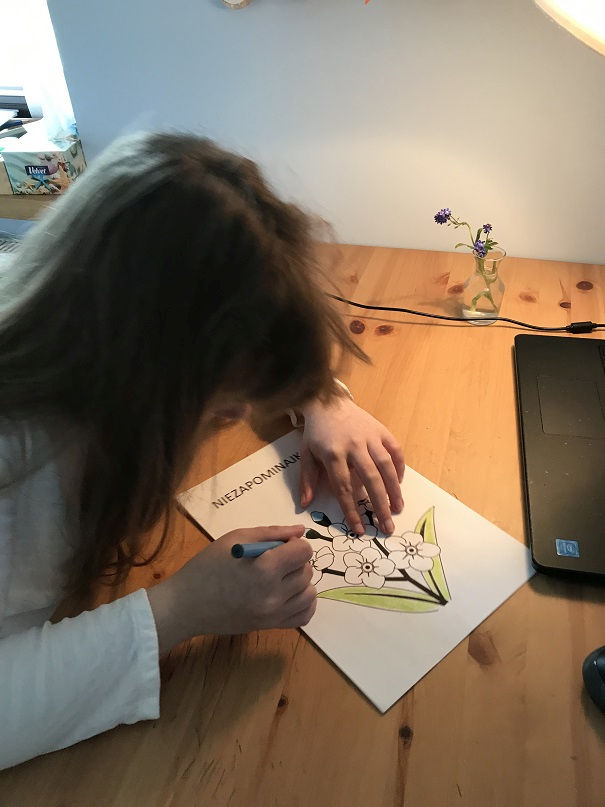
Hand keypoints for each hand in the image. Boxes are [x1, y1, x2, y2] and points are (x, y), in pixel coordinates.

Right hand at [148, 525, 315, 653]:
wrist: (186, 605)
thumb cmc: (207, 567)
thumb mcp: (236, 539)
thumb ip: (272, 533)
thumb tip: (299, 531)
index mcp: (265, 569)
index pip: (303, 552)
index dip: (295, 544)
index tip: (281, 545)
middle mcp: (274, 594)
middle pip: (307, 571)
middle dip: (296, 560)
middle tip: (276, 558)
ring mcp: (273, 614)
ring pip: (309, 593)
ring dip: (300, 581)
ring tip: (281, 576)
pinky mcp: (270, 627)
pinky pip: (304, 616)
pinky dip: (304, 603)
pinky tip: (289, 593)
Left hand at [299, 396, 404, 534]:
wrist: (327, 400)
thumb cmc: (316, 432)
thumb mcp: (306, 454)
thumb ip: (308, 479)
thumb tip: (306, 504)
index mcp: (333, 454)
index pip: (344, 488)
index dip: (351, 510)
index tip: (359, 529)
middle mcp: (354, 446)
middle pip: (370, 479)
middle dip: (380, 505)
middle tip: (387, 527)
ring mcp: (369, 436)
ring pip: (386, 465)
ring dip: (394, 489)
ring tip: (398, 508)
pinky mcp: (380, 429)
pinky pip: (394, 449)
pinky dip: (399, 466)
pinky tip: (399, 483)